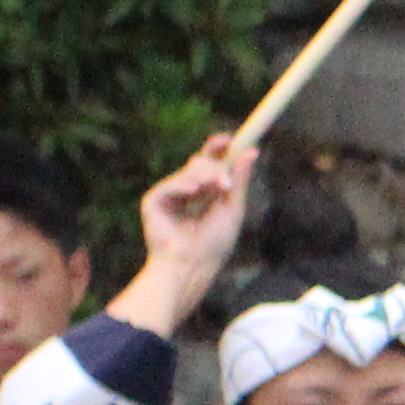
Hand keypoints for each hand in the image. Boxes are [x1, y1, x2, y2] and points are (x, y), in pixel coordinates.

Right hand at [134, 131, 254, 292]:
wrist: (192, 266)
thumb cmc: (213, 245)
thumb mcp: (232, 209)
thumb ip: (239, 180)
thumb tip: (251, 150)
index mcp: (205, 193)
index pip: (209, 162)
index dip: (216, 148)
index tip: (228, 138)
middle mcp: (186, 191)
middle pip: (199, 162)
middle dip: (215, 168)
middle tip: (224, 183)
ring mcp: (169, 195)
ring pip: (188, 171)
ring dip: (205, 177)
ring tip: (215, 189)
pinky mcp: (153, 202)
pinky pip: (169, 184)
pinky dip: (183, 185)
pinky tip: (194, 191)